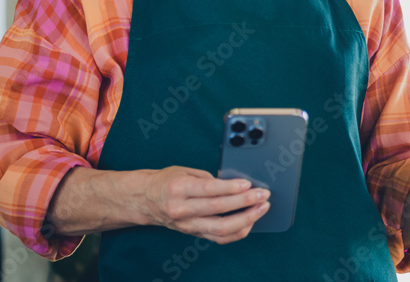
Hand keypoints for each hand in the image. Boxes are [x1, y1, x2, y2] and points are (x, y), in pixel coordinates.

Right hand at [140, 166, 269, 243]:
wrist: (146, 200)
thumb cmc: (166, 181)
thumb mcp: (184, 171)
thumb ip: (208, 178)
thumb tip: (234, 183)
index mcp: (178, 189)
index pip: (209, 190)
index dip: (231, 188)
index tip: (248, 185)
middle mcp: (182, 210)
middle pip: (218, 210)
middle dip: (244, 203)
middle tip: (263, 195)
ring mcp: (187, 225)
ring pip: (221, 229)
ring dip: (246, 219)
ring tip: (261, 208)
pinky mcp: (193, 233)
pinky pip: (219, 237)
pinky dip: (237, 231)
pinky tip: (249, 221)